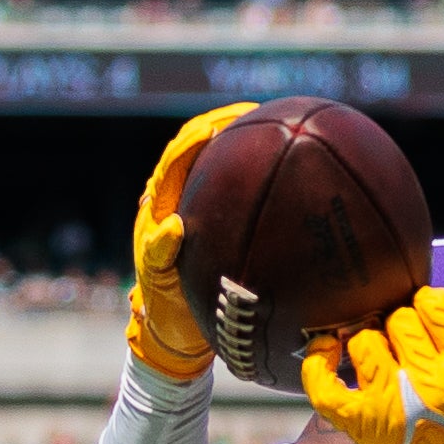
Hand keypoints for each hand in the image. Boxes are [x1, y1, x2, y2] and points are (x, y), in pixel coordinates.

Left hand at [125, 101, 254, 384]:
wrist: (175, 331)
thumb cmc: (164, 309)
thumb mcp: (159, 283)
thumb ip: (160, 254)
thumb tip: (173, 226)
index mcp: (157, 207)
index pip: (175, 160)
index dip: (195, 140)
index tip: (219, 127)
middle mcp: (175, 200)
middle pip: (195, 146)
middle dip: (223, 123)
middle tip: (254, 112)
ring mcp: (196, 209)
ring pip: (216, 162)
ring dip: (240, 141)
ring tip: (270, 124)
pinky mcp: (215, 225)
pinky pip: (235, 191)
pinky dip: (255, 175)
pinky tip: (285, 170)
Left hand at [306, 269, 443, 443]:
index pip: (433, 302)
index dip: (428, 307)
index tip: (429, 323)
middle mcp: (427, 381)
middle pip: (398, 319)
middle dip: (402, 332)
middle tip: (409, 354)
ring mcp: (390, 402)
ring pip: (364, 341)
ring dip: (370, 347)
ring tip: (382, 364)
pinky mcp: (359, 422)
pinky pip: (324, 383)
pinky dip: (319, 363)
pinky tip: (328, 349)